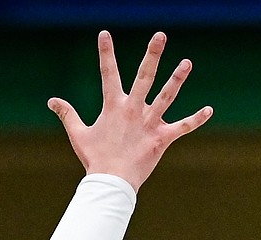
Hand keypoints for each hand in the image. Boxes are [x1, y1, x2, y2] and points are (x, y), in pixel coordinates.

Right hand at [48, 30, 212, 191]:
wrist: (112, 183)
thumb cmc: (95, 159)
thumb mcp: (78, 134)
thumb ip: (67, 114)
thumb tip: (51, 101)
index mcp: (114, 107)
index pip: (108, 73)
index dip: (105, 53)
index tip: (104, 33)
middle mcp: (134, 110)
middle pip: (144, 77)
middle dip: (152, 55)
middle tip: (160, 35)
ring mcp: (149, 124)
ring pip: (166, 97)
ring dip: (177, 79)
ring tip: (187, 63)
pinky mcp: (162, 140)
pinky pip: (182, 127)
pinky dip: (196, 119)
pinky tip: (209, 110)